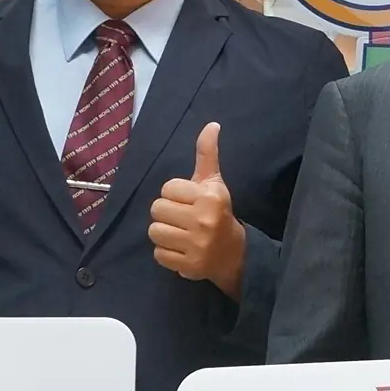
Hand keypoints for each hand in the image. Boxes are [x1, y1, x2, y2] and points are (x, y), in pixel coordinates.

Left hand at [149, 123, 246, 298]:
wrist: (235, 254)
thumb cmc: (218, 212)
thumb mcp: (214, 182)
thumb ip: (207, 154)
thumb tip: (211, 125)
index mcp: (209, 196)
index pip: (167, 188)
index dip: (175, 194)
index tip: (189, 201)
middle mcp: (204, 220)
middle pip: (157, 209)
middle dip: (167, 213)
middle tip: (182, 218)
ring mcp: (196, 245)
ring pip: (154, 231)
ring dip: (164, 233)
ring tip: (180, 233)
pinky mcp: (189, 265)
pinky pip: (158, 254)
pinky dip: (166, 252)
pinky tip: (181, 249)